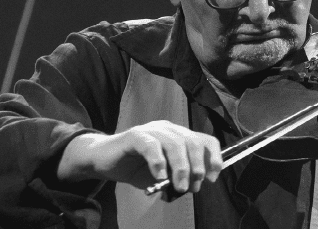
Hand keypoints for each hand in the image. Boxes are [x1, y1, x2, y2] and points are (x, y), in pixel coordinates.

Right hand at [57, 120, 222, 193]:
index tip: (213, 179)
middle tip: (193, 186)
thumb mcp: (162, 176)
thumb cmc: (136, 167)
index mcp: (180, 136)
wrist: (103, 160)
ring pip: (175, 143)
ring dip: (180, 168)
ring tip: (178, 186)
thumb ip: (177, 180)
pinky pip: (151, 145)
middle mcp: (169, 129)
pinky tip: (159, 177)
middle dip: (197, 167)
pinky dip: (158, 162)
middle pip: (193, 142)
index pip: (205, 140)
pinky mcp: (135, 135)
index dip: (214, 158)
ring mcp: (152, 130)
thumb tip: (192, 188)